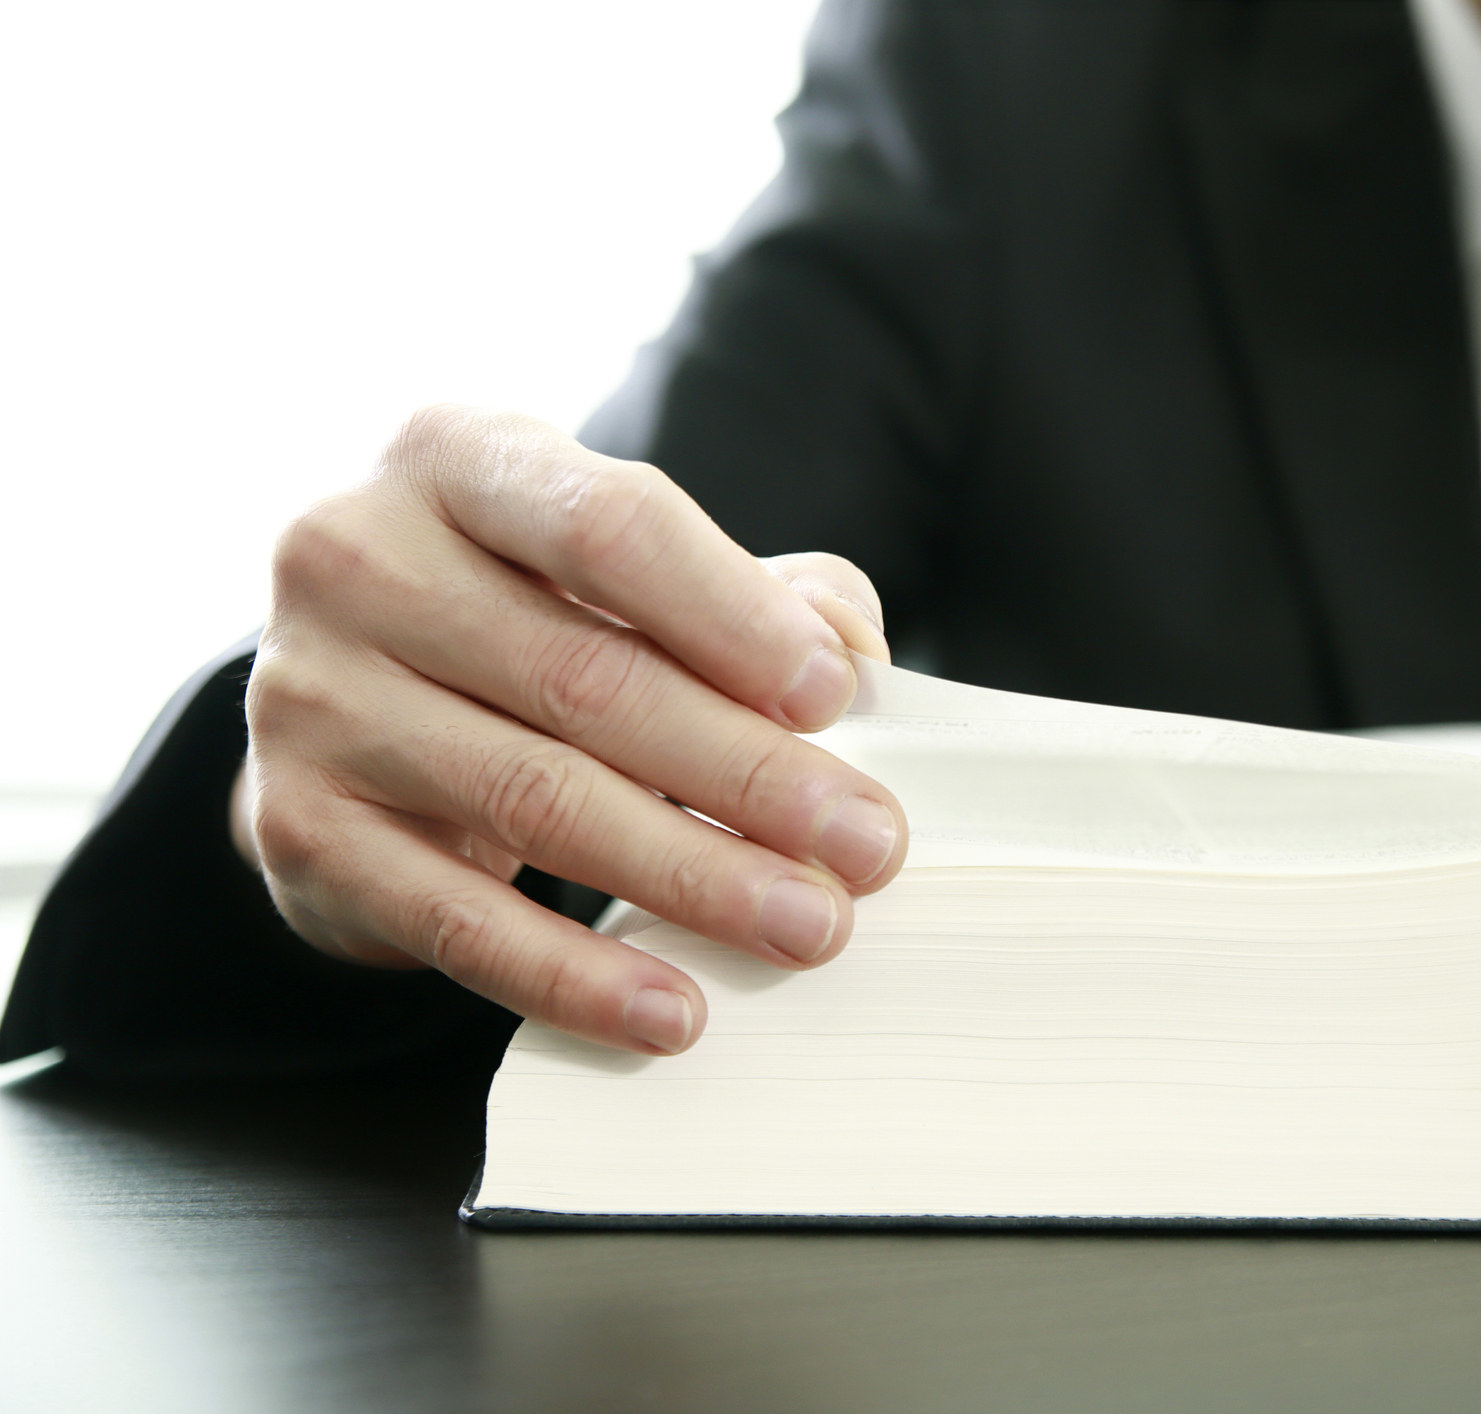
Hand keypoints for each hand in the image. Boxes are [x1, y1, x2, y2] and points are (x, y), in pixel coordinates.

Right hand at [231, 406, 907, 1055]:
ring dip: (692, 876)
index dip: (731, 615)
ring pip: (535, 800)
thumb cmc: (533, 611)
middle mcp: (357, 560)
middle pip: (586, 680)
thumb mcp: (635, 566)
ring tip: (807, 924)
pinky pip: (457, 922)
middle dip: (749, 774)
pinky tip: (673, 1010)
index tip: (836, 696)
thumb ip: (760, 590)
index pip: (608, 526)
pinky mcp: (298, 829)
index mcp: (455, 458)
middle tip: (865, 845)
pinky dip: (575, 977)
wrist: (354, 691)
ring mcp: (312, 698)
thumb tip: (851, 653)